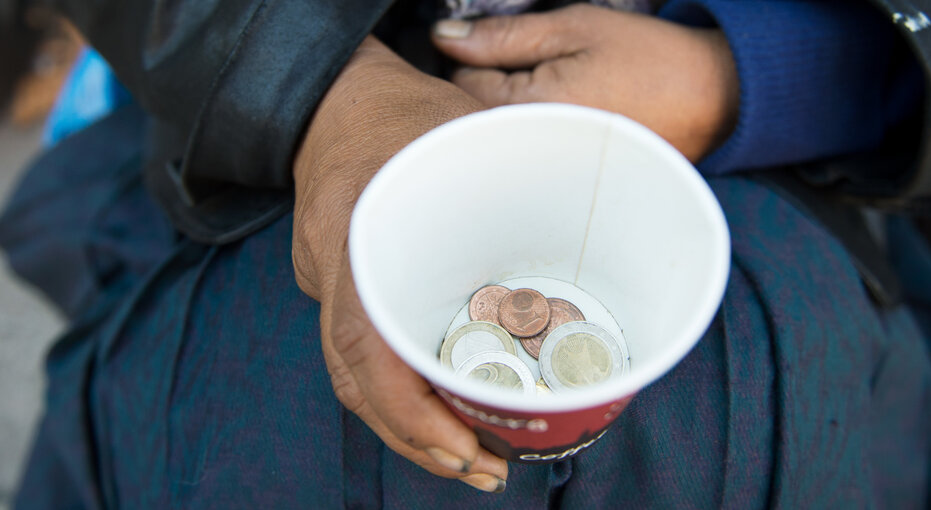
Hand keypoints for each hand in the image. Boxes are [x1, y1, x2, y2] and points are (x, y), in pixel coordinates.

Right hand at [291, 36, 507, 492]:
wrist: (337, 103)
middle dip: (418, 437)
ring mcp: (331, 282)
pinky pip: (366, 351)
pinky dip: (403, 391)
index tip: (460, 447)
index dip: (406, 408)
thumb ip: (518, 177)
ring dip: (412, 425)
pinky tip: (444, 409)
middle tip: (482, 470)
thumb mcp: (468, 129)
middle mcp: (336, 267)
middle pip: (360, 378)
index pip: (363, 339)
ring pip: (359, 376)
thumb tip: (595, 230)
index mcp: (360, 226)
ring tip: (470, 457)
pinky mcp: (344, 289)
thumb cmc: (408, 113)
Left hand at [432, 4, 738, 161]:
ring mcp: (547, 176)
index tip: (509, 53)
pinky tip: (567, 130)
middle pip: (471, 120)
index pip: (460, 83)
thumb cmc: (651, 61)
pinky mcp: (565, 187)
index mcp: (528, 109)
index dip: (477, 58)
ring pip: (497, 143)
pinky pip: (526, 162)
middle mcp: (530, 153)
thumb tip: (445, 37)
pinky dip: (534, 143)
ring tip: (558, 103)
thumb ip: (502, 36)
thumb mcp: (574, 29)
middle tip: (539, 76)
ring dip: (511, 122)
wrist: (714, 101)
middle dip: (489, 95)